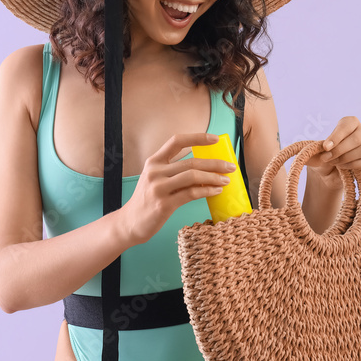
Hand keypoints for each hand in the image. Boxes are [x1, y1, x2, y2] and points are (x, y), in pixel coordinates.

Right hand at [118, 132, 235, 244]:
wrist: (130, 223)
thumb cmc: (148, 200)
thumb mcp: (155, 179)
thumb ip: (174, 170)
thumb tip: (204, 165)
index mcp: (154, 161)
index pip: (177, 141)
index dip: (198, 138)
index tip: (215, 139)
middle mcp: (155, 171)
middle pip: (191, 161)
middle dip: (215, 163)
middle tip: (231, 167)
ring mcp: (158, 188)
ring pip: (193, 176)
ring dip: (213, 177)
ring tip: (226, 180)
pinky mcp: (163, 204)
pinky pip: (191, 193)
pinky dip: (207, 191)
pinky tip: (216, 191)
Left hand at [305, 116, 360, 188]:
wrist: (327, 173)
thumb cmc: (323, 156)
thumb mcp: (315, 151)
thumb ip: (313, 150)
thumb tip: (315, 152)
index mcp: (350, 123)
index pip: (348, 124)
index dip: (337, 135)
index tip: (325, 147)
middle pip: (358, 137)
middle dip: (340, 149)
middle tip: (326, 157)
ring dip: (346, 157)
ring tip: (334, 162)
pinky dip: (353, 165)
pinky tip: (343, 167)